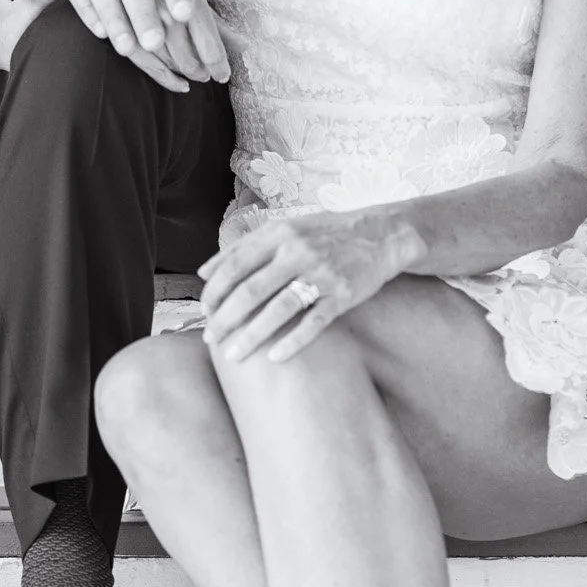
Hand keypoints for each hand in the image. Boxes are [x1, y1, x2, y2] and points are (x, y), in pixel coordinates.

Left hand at [200, 209, 417, 364]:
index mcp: (280, 234)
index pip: (235, 265)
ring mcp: (322, 273)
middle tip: (211, 339)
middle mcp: (298, 251)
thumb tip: (203, 272)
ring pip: (278, 309)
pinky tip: (275, 358)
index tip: (204, 312)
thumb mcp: (286, 228)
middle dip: (225, 318)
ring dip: (251, 336)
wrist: (382, 233)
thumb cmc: (326, 233)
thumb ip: (245, 247)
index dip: (215, 291)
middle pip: (251, 290)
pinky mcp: (344, 294)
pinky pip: (314, 323)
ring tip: (233, 355)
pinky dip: (293, 342)